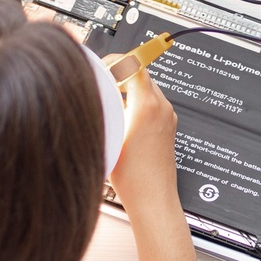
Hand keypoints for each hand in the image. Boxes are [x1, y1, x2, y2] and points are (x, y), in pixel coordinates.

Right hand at [108, 59, 181, 224]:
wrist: (153, 200)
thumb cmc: (133, 179)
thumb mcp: (107, 138)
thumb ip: (102, 111)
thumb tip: (91, 94)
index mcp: (147, 106)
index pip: (135, 63)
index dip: (116, 59)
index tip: (103, 65)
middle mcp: (162, 108)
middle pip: (141, 73)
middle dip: (119, 73)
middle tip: (100, 80)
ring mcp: (168, 117)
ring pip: (146, 88)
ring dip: (127, 88)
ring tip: (107, 99)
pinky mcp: (168, 127)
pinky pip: (151, 102)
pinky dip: (135, 101)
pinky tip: (119, 115)